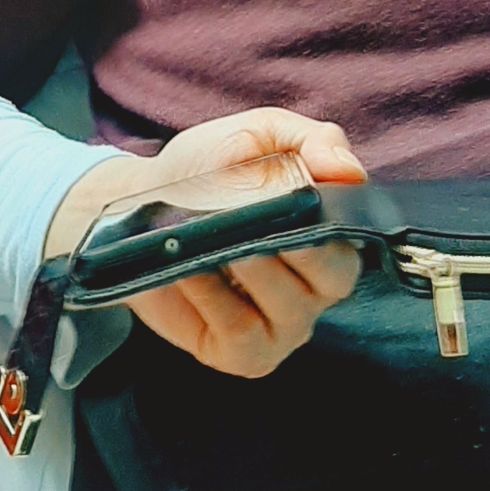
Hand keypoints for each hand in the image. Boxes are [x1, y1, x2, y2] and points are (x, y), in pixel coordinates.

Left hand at [47, 108, 366, 379]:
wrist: (137, 205)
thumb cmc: (206, 170)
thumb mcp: (258, 135)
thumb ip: (312, 141)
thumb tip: (351, 171)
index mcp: (327, 239)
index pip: (352, 238)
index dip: (333, 218)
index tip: (301, 193)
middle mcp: (313, 289)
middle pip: (333, 277)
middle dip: (298, 247)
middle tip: (259, 221)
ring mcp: (280, 327)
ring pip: (288, 306)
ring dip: (250, 266)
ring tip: (215, 239)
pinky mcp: (242, 355)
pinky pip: (241, 331)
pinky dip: (215, 296)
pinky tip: (191, 267)